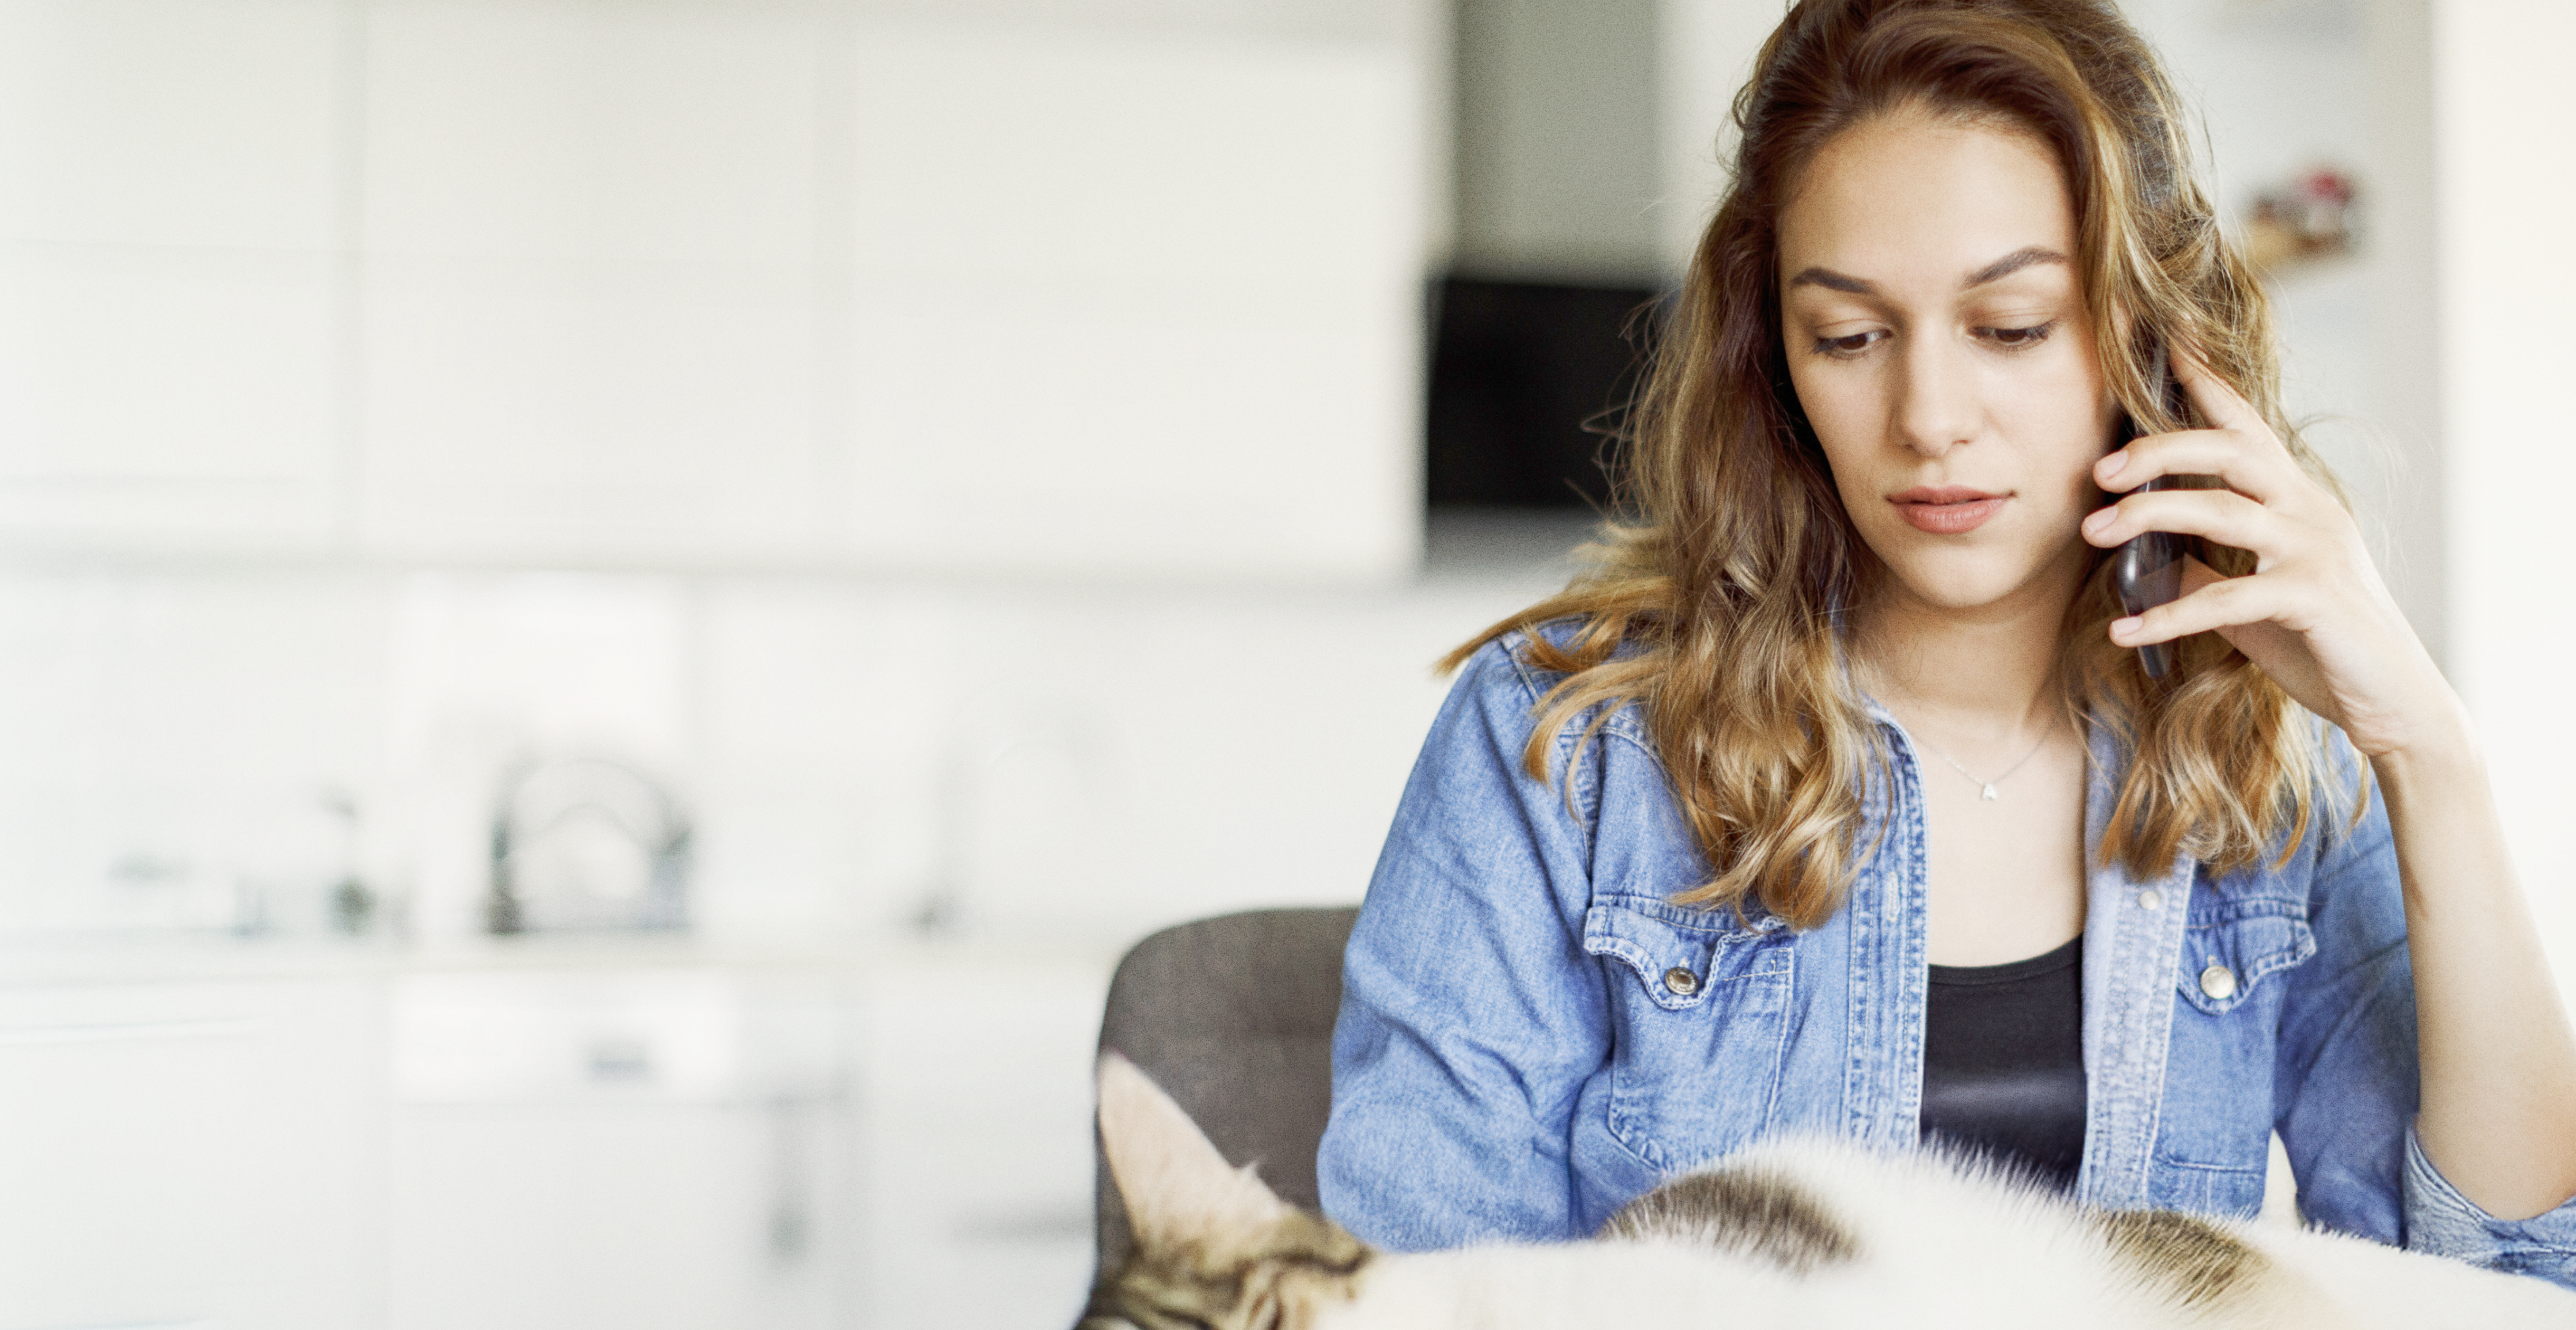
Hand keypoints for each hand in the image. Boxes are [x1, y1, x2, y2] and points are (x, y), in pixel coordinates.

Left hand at [2081, 355, 2461, 761]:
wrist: (2393, 699)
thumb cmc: (2318, 641)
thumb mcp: (2250, 596)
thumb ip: (2202, 569)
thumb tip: (2141, 558)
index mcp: (2294, 498)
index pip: (2247, 424)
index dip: (2207, 380)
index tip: (2164, 339)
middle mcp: (2309, 510)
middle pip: (2230, 450)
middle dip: (2159, 450)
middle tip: (2098, 471)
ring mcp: (2317, 550)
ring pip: (2225, 509)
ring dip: (2150, 517)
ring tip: (2092, 532)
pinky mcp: (2316, 598)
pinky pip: (2230, 596)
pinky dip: (2171, 613)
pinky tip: (2125, 631)